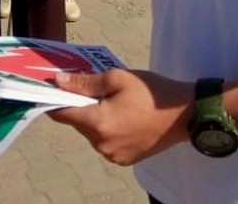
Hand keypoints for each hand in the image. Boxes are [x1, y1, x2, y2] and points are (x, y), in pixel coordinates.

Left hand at [47, 69, 193, 165]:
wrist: (185, 114)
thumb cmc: (152, 92)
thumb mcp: (117, 78)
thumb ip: (85, 82)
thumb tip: (58, 81)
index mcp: (98, 123)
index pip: (62, 114)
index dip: (53, 100)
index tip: (51, 88)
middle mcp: (102, 144)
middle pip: (78, 123)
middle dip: (81, 105)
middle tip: (94, 88)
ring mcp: (113, 155)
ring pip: (91, 133)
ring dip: (95, 118)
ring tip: (114, 102)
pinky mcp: (124, 160)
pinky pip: (105, 143)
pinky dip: (107, 130)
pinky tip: (123, 116)